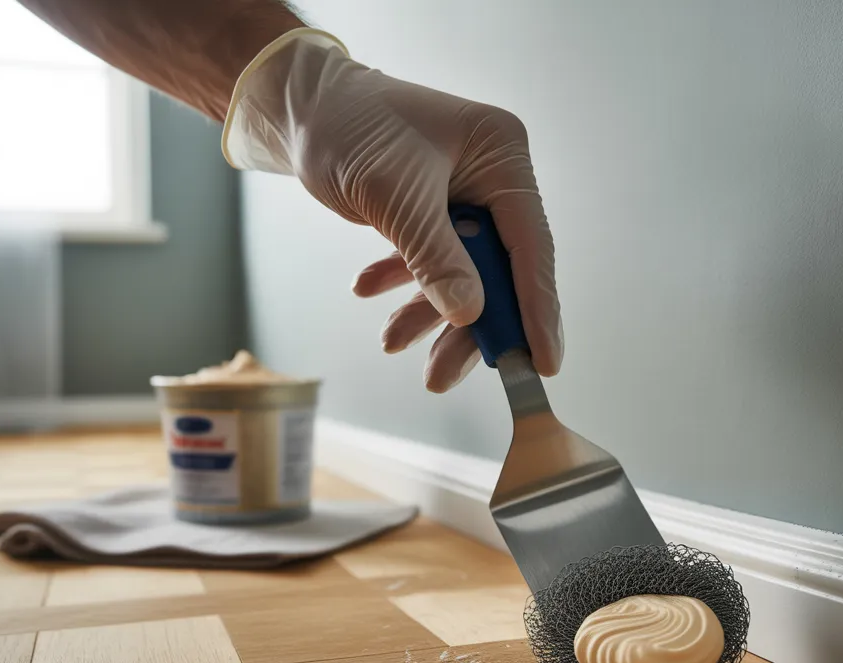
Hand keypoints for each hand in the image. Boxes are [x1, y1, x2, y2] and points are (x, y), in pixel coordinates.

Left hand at [223, 30, 562, 391]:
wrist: (300, 107)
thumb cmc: (348, 127)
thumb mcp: (394, 196)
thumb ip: (435, 257)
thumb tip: (471, 316)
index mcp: (502, 157)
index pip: (531, 245)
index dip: (537, 309)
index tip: (542, 365)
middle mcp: (492, 178)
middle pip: (498, 269)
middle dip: (468, 325)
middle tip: (442, 375)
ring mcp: (464, 196)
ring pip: (463, 273)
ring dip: (428, 311)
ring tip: (392, 342)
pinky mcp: (433, 212)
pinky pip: (430, 260)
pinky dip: (403, 282)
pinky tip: (368, 292)